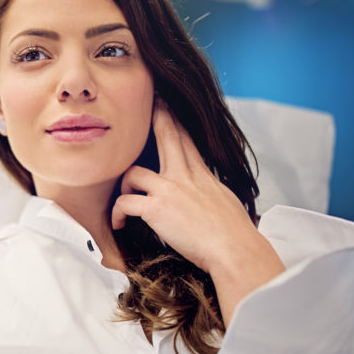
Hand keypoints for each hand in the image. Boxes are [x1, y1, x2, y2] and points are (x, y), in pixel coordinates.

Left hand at [111, 100, 284, 321]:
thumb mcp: (226, 204)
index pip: (187, 141)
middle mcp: (186, 177)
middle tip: (147, 105)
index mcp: (203, 176)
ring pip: (133, 172)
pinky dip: (117, 213)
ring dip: (124, 186)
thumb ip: (212, 194)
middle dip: (156, 116)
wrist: (234, 249)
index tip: (168, 106)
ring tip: (126, 200)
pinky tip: (119, 224)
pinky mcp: (156, 208)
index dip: (176, 121)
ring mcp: (170, 190)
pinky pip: (125, 203)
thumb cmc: (235, 235)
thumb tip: (213, 199)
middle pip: (167, 136)